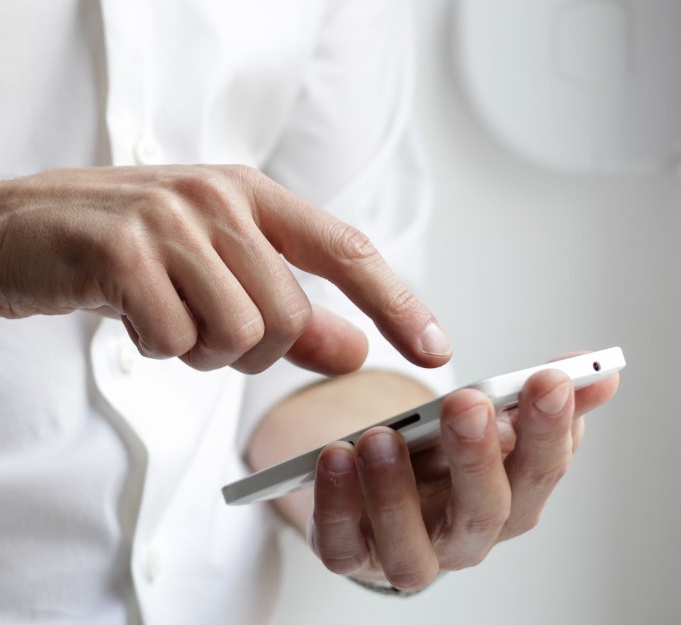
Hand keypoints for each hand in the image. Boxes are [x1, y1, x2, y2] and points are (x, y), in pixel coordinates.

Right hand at [0, 165, 450, 373]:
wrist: (1, 233)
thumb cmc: (106, 252)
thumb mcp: (202, 271)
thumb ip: (282, 308)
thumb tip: (353, 349)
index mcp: (244, 191)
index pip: (344, 250)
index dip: (396, 303)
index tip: (435, 350)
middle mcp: (214, 196)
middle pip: (286, 316)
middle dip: (247, 351)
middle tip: (194, 331)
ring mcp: (167, 220)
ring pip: (236, 334)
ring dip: (196, 351)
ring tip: (156, 317)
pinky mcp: (121, 251)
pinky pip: (173, 340)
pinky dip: (152, 348)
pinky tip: (123, 315)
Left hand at [306, 355, 619, 589]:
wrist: (374, 491)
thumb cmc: (436, 459)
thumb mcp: (483, 421)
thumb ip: (531, 397)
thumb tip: (597, 370)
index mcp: (509, 501)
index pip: (541, 471)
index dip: (549, 429)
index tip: (548, 379)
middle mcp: (464, 538)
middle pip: (483, 513)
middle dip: (478, 457)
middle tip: (467, 404)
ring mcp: (406, 553)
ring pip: (410, 547)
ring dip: (395, 492)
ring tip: (380, 437)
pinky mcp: (350, 556)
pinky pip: (341, 545)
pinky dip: (336, 505)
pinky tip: (333, 457)